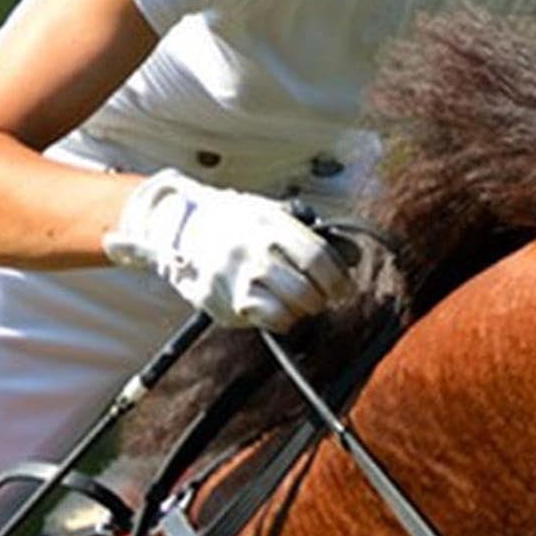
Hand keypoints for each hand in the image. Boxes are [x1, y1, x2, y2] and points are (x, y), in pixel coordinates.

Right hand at [104, 169, 355, 328]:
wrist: (182, 228)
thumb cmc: (238, 221)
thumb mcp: (275, 214)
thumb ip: (312, 235)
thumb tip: (353, 255)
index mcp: (270, 225)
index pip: (318, 258)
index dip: (338, 278)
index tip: (343, 286)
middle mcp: (251, 252)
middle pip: (306, 291)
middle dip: (322, 299)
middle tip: (322, 297)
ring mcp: (234, 280)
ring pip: (287, 312)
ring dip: (302, 312)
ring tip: (299, 303)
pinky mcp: (221, 302)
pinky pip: (264, 321)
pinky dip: (280, 321)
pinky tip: (278, 311)